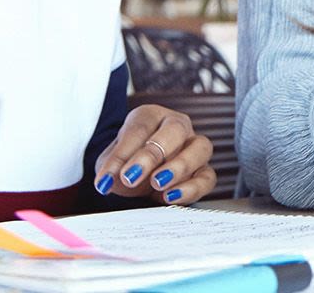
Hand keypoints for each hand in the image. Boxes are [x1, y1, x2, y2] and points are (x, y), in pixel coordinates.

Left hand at [93, 104, 215, 204]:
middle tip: (133, 177)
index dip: (127, 151)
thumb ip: (111, 168)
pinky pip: (207, 176)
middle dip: (153, 155)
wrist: (137, 178)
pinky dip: (192, 188)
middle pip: (175, 130)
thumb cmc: (126, 163)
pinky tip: (172, 197)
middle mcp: (177, 126)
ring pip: (201, 147)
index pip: (141, 127)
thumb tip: (106, 181)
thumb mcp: (111, 163)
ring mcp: (194, 147)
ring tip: (158, 185)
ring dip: (179, 166)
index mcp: (151, 116)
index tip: (116, 175)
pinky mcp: (203, 171)